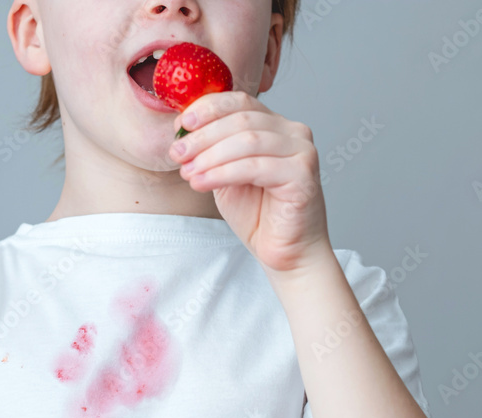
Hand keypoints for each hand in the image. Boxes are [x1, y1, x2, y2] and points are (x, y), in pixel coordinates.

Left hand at [168, 91, 331, 274]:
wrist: (286, 252)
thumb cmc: (259, 214)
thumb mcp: (226, 173)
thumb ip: (213, 149)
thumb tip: (181, 129)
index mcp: (276, 125)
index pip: (241, 101)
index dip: (208, 108)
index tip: (181, 124)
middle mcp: (294, 132)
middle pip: (241, 119)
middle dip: (203, 136)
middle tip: (178, 153)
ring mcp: (302, 152)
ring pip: (247, 141)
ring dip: (210, 156)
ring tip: (187, 172)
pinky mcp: (303, 175)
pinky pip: (255, 167)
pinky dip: (223, 173)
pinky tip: (201, 183)